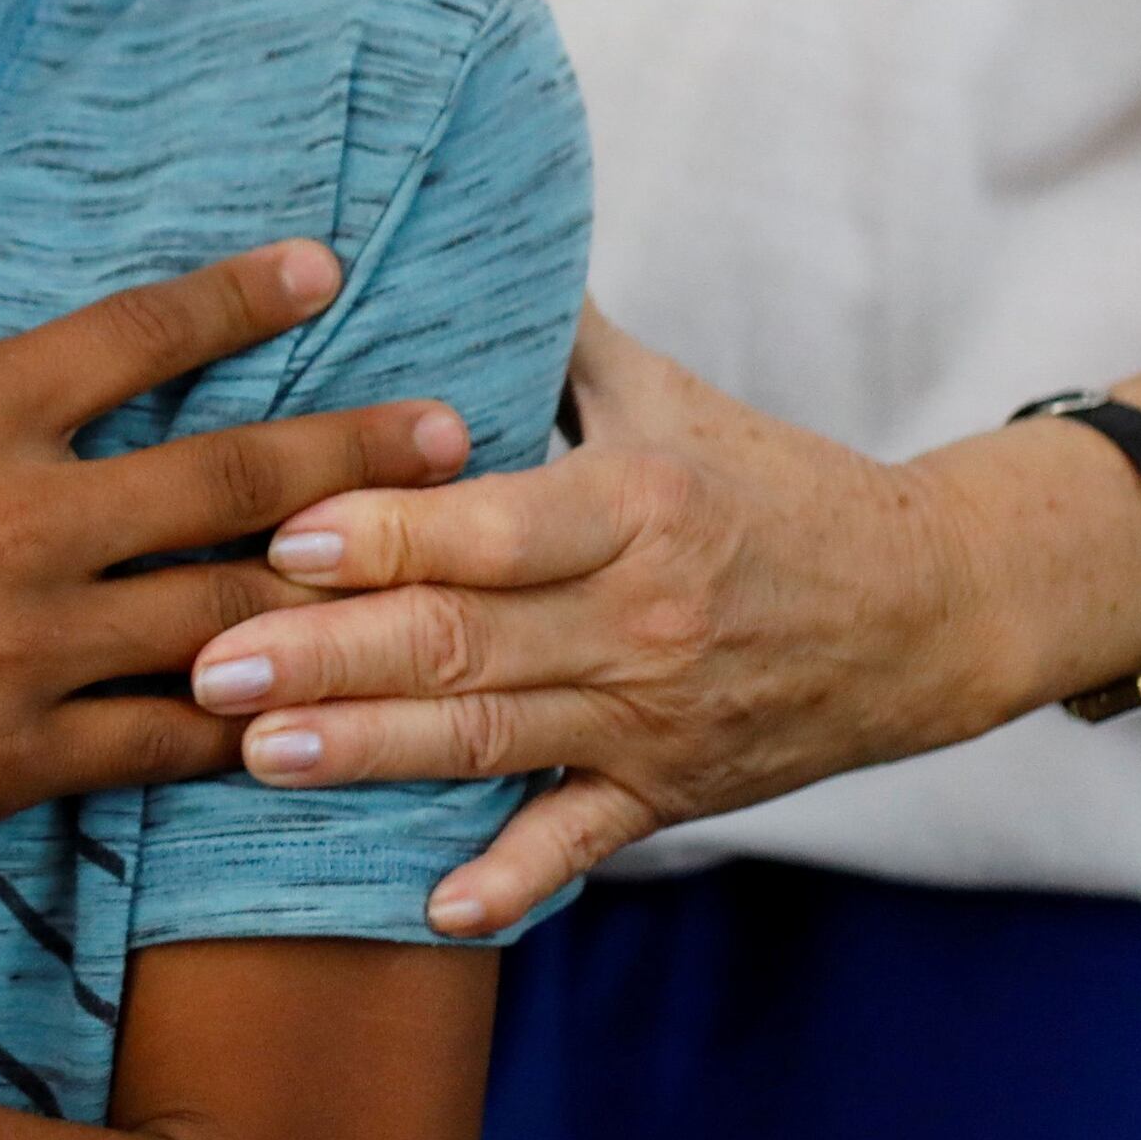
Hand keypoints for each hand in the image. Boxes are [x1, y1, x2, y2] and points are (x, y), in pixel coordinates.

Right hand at [0, 152, 479, 916]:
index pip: (132, 338)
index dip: (235, 297)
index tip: (321, 269)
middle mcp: (25, 524)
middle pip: (230, 475)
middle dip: (354, 449)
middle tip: (456, 432)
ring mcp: (35, 647)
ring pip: (228, 610)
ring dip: (337, 586)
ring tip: (428, 572)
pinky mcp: (24, 755)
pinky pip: (166, 741)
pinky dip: (246, 728)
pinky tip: (313, 717)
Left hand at [193, 305, 1039, 934]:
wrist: (932, 607)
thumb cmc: (774, 482)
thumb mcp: (671, 395)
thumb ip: (555, 334)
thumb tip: (445, 230)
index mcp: (639, 506)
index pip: (497, 526)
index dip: (392, 533)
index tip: (286, 532)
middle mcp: (641, 617)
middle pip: (466, 640)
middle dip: (329, 655)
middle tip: (209, 662)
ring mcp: (654, 718)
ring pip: (490, 740)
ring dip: (369, 753)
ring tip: (256, 755)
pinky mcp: (670, 794)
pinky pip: (578, 844)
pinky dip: (511, 880)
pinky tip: (432, 910)